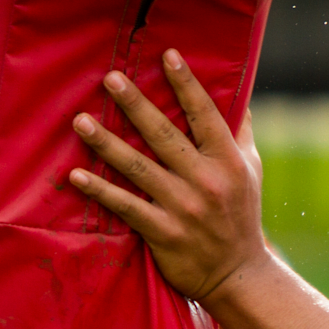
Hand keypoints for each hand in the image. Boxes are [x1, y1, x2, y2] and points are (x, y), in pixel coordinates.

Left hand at [69, 49, 266, 302]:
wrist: (238, 273)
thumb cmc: (242, 216)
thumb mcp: (251, 172)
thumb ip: (240, 134)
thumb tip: (238, 95)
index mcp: (229, 162)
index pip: (206, 115)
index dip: (187, 84)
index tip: (167, 55)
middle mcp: (206, 181)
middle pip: (164, 135)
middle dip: (135, 104)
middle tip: (110, 77)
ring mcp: (183, 208)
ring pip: (139, 168)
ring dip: (108, 143)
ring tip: (81, 120)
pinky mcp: (164, 233)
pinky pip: (126, 206)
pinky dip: (101, 191)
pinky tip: (77, 175)